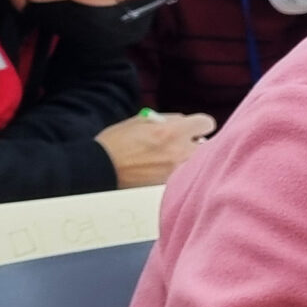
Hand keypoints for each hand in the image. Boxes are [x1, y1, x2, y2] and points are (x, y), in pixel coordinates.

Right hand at [95, 113, 215, 187]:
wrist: (99, 169)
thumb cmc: (116, 142)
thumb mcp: (140, 121)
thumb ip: (167, 119)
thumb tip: (183, 121)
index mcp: (172, 131)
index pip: (207, 124)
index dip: (200, 125)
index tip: (194, 128)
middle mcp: (179, 151)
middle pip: (208, 145)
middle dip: (197, 143)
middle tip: (184, 144)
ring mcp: (176, 171)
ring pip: (198, 163)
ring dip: (191, 159)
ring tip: (173, 159)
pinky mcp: (169, 186)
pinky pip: (185, 178)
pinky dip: (181, 175)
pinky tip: (167, 172)